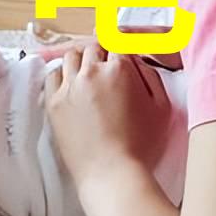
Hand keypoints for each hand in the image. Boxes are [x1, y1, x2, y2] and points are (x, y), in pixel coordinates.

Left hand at [44, 44, 172, 188]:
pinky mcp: (54, 103)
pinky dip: (62, 74)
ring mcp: (69, 86)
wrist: (111, 174)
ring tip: (88, 73)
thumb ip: (151, 75)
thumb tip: (137, 59)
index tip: (121, 50)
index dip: (121, 45)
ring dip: (82, 60)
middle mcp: (91, 72)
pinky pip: (53, 75)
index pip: (118, 41)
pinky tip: (71, 83)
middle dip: (102, 52)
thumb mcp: (162, 106)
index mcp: (120, 69)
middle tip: (107, 64)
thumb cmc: (141, 145)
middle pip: (93, 46)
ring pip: (71, 56)